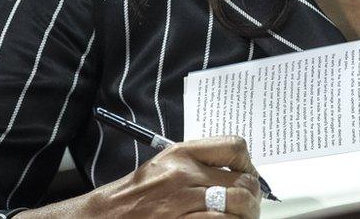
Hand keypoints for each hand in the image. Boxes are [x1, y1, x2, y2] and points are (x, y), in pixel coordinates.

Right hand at [17, 135, 260, 218]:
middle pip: (242, 183)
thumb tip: (237, 173)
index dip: (249, 165)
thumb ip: (199, 163)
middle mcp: (185, 175)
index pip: (234, 147)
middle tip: (250, 207)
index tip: (249, 177)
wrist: (107, 216)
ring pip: (236, 208)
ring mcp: (183, 203)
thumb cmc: (136, 193)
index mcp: (182, 154)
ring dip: (244, 217)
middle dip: (252, 199)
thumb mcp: (166, 165)